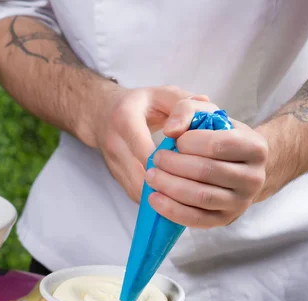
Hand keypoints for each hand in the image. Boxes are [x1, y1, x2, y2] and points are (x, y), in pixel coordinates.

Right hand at [93, 85, 208, 201]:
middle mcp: (114, 143)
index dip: (167, 163)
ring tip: (186, 196)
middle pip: (140, 176)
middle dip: (168, 185)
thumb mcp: (162, 94)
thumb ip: (184, 104)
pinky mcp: (116, 178)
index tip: (189, 167)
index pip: (144, 148)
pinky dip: (155, 200)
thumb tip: (204, 115)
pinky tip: (173, 197)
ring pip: (138, 191)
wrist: (102, 113)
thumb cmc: (141, 103)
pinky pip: (136, 196)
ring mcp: (113, 164)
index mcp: (125, 119)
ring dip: (162, 196)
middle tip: (194, 188)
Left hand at [145, 99, 267, 227]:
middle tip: (156, 159)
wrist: (238, 167)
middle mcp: (254, 178)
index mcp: (256, 148)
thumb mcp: (208, 115)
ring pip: (201, 197)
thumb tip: (170, 130)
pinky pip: (196, 220)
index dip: (189, 143)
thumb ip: (187, 110)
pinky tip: (154, 199)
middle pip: (207, 172)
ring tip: (151, 176)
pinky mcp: (225, 220)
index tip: (175, 141)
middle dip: (174, 165)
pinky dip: (172, 210)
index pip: (217, 145)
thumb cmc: (220, 138)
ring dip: (170, 187)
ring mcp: (241, 202)